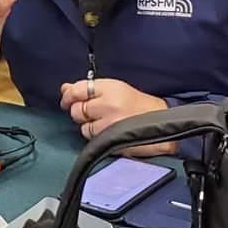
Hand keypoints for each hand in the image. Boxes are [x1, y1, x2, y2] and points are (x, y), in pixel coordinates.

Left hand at [59, 77, 176, 155]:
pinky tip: (107, 131)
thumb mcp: (115, 89)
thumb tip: (65, 88)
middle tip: (89, 112)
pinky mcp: (113, 139)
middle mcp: (109, 104)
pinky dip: (95, 136)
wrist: (162, 121)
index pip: (78, 89)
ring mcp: (111, 123)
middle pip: (77, 109)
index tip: (66, 99)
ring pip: (83, 126)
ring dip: (88, 125)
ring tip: (103, 122)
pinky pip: (93, 139)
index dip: (68, 95)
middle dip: (79, 112)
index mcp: (111, 88)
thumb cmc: (138, 104)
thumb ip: (89, 89)